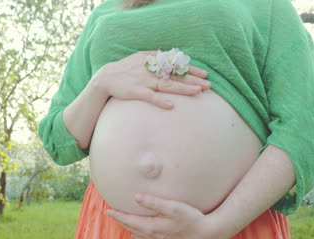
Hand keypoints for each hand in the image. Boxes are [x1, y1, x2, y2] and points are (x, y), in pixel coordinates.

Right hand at [94, 51, 210, 108]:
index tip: (204, 74)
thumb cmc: (124, 70)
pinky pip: (149, 97)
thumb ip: (155, 58)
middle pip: (175, 75)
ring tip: (197, 91)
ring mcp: (143, 81)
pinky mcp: (135, 92)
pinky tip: (171, 106)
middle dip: (193, 79)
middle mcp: (150, 70)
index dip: (190, 69)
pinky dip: (160, 101)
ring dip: (183, 88)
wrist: (105, 78)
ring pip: (167, 84)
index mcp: (152, 62)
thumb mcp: (140, 58)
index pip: (175, 65)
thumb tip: (170, 57)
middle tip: (208, 84)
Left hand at [106, 193, 230, 238]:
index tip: (108, 210)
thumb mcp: (172, 207)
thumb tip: (136, 197)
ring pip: (139, 235)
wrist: (208, 234)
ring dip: (129, 228)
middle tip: (111, 214)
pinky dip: (140, 237)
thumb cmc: (191, 218)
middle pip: (132, 228)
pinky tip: (138, 236)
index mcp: (152, 227)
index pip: (130, 221)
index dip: (118, 215)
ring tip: (122, 223)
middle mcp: (154, 236)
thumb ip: (153, 202)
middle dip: (121, 221)